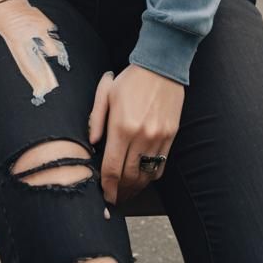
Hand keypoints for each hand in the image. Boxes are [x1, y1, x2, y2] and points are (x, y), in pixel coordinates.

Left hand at [88, 63, 184, 205]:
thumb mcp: (106, 92)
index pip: (112, 168)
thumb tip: (92, 143)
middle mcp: (141, 136)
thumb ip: (96, 119)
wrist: (162, 66)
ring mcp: (158, 138)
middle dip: (119, 191)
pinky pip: (161, 166)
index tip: (104, 195)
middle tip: (114, 196)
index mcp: (122, 127)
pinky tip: (144, 177)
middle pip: (129, 176)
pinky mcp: (171, 136)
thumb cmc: (131, 79)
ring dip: (135, 188)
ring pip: (146, 175)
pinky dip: (151, 177)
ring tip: (128, 191)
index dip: (106, 187)